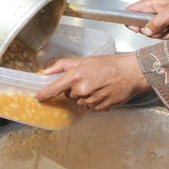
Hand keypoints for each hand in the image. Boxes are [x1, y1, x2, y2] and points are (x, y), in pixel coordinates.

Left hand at [35, 53, 149, 110]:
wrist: (131, 73)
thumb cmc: (110, 64)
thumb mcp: (85, 60)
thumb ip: (63, 65)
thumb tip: (47, 71)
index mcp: (76, 76)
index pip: (54, 88)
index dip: (44, 94)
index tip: (38, 98)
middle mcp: (82, 90)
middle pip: (69, 95)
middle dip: (75, 89)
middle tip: (88, 79)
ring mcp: (91, 100)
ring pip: (80, 102)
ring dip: (85, 96)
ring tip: (98, 85)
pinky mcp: (100, 108)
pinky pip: (91, 107)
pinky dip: (95, 101)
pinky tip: (103, 92)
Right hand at [126, 0, 168, 38]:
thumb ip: (157, 22)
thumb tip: (146, 32)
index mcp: (149, 5)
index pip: (130, 12)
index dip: (131, 22)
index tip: (140, 29)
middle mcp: (151, 12)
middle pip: (143, 28)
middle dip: (156, 32)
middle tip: (168, 27)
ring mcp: (158, 19)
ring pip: (155, 33)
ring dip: (168, 33)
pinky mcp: (165, 25)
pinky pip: (164, 34)